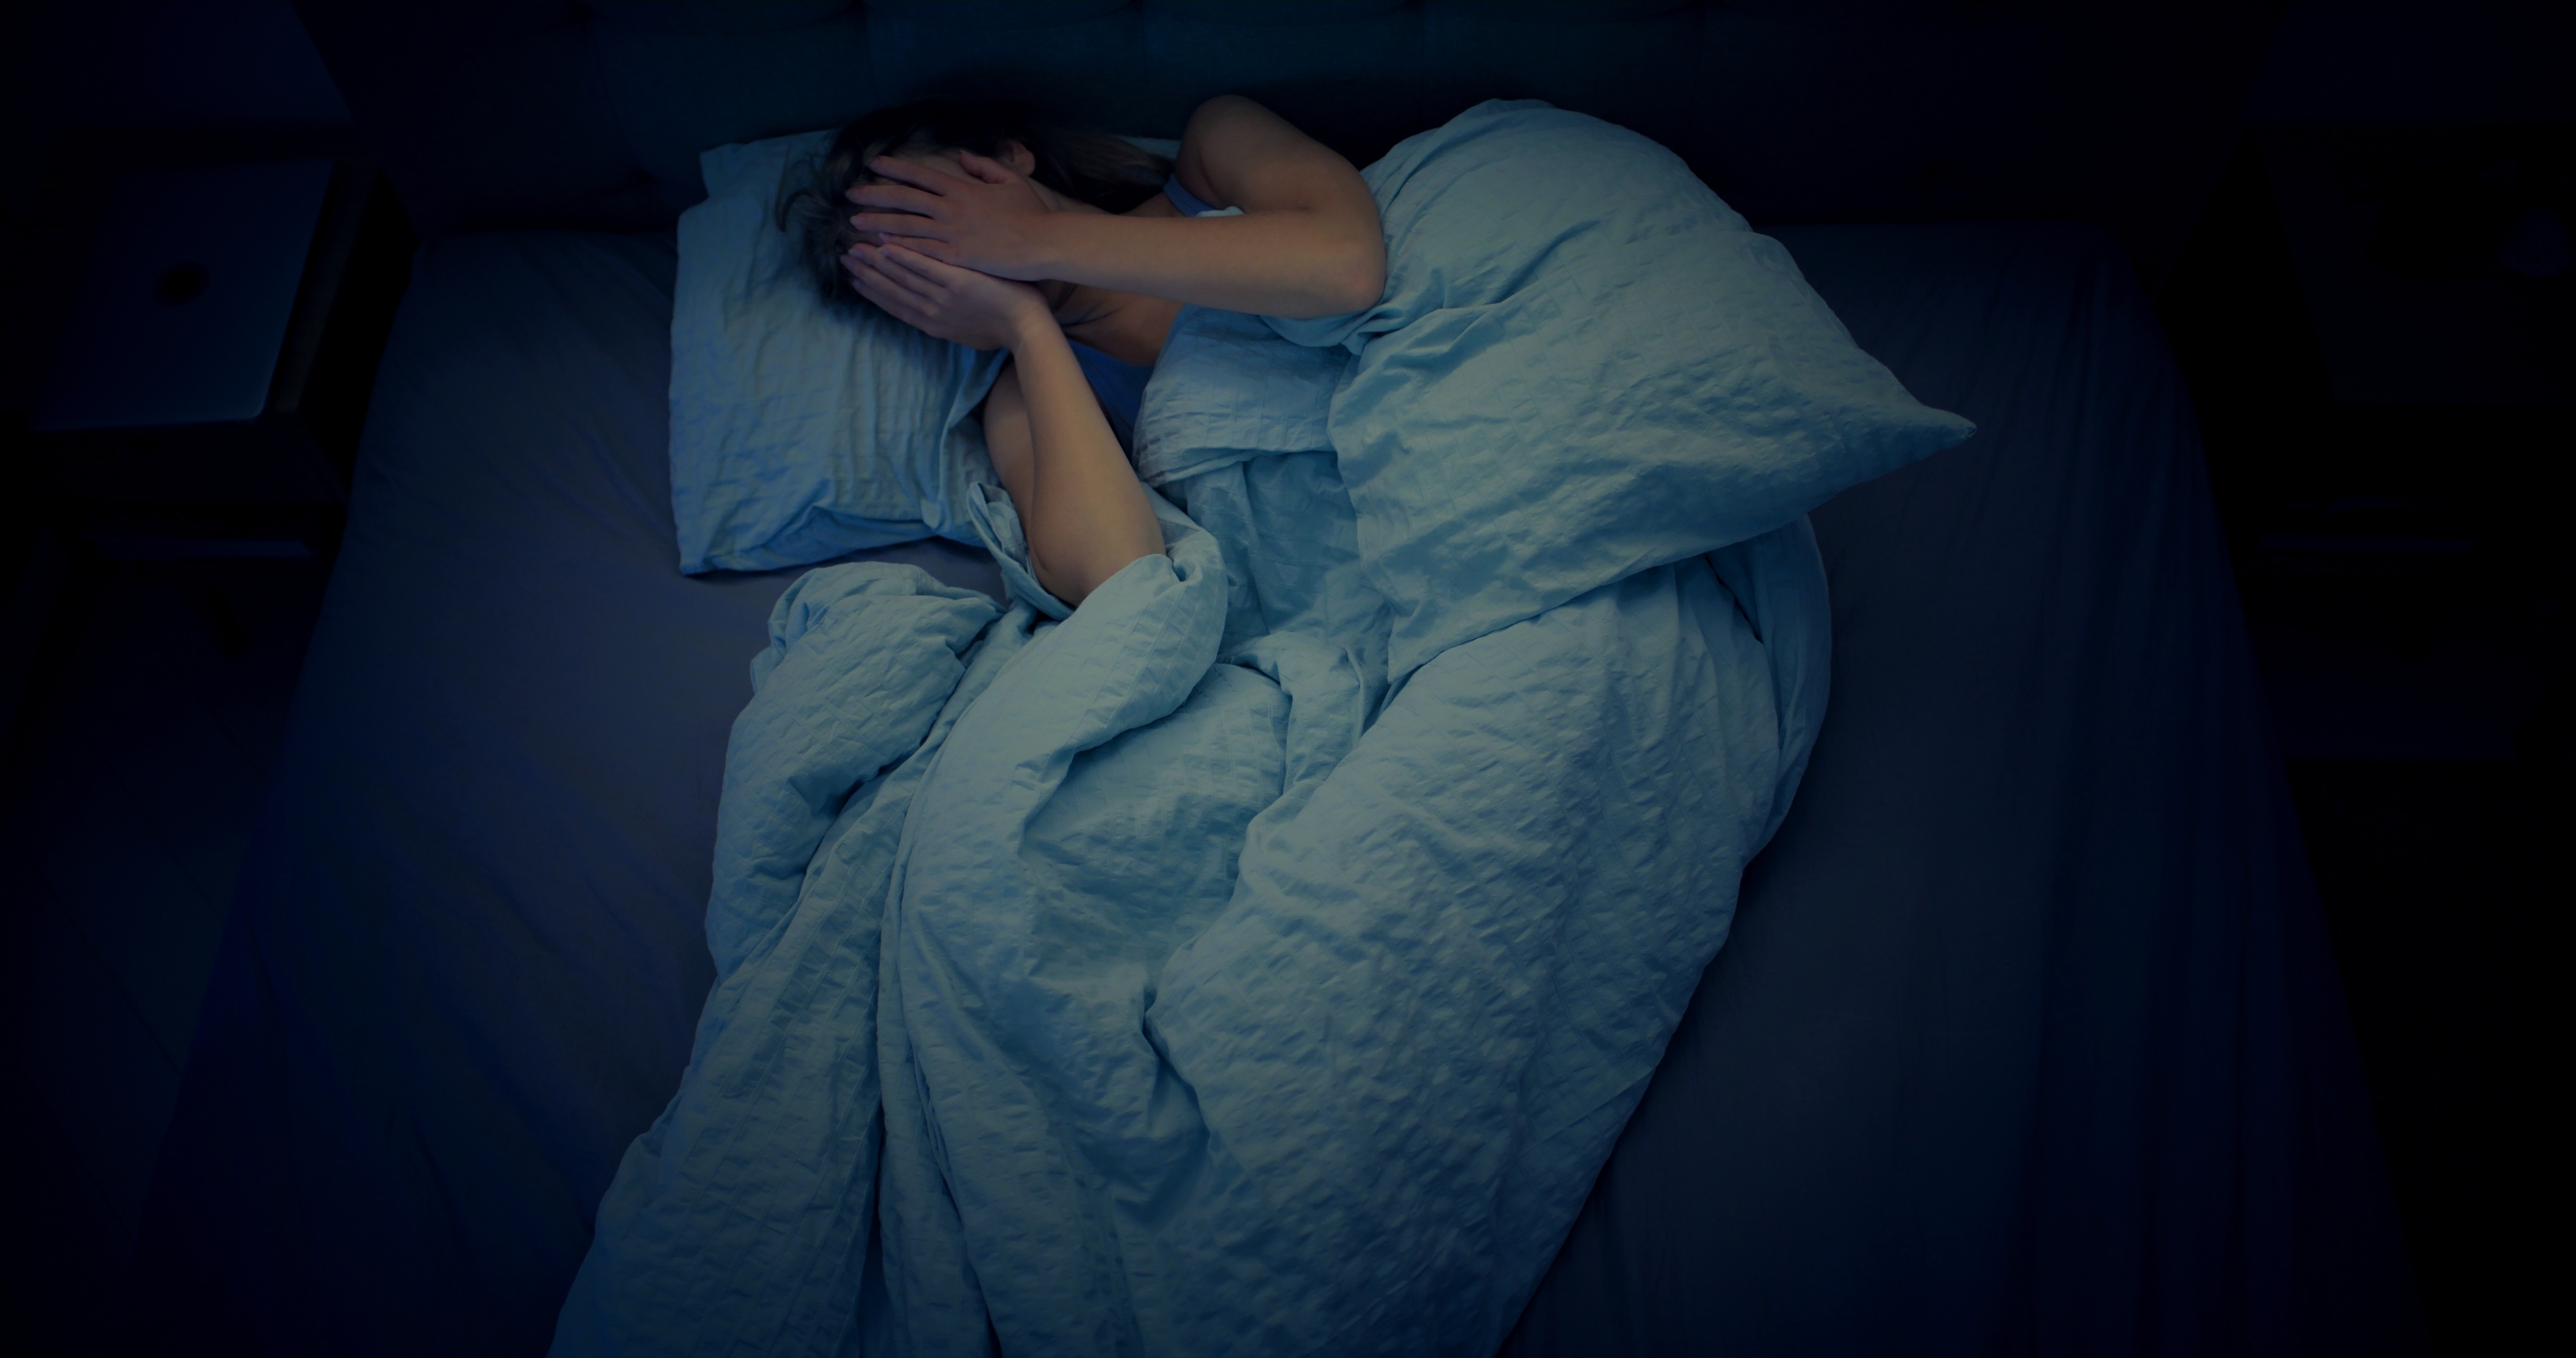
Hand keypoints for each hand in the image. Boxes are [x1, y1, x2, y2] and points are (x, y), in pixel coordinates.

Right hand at [841, 241, 1048, 350]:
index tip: (855, 280)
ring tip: (856, 247)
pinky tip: (886, 245)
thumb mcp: (970, 332)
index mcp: (934, 323)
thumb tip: (942, 314)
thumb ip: (951, 320)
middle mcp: (932, 311)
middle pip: (892, 290)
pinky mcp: (957, 282)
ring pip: (902, 277)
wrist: (1026, 329)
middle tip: (845, 258)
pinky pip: (926, 267)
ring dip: (876, 262)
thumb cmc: (1005, 331)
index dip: (873, 291)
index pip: (896, 305)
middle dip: (867, 274)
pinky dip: (905, 256)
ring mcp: (943, 296)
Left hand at [846, 152, 1055, 280]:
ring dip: (878, 222)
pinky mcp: (956, 257)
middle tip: (851, 194)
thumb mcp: (1010, 181)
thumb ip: (983, 166)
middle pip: (905, 197)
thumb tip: (961, 157)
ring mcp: (952, 233)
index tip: (874, 164)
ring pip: (906, 224)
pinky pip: (920, 250)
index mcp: (963, 189)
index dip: (895, 168)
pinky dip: (899, 246)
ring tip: (855, 223)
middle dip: (875, 194)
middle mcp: (951, 208)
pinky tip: (880, 245)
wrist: (1043, 243)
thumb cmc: (1031, 214)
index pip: (921, 174)